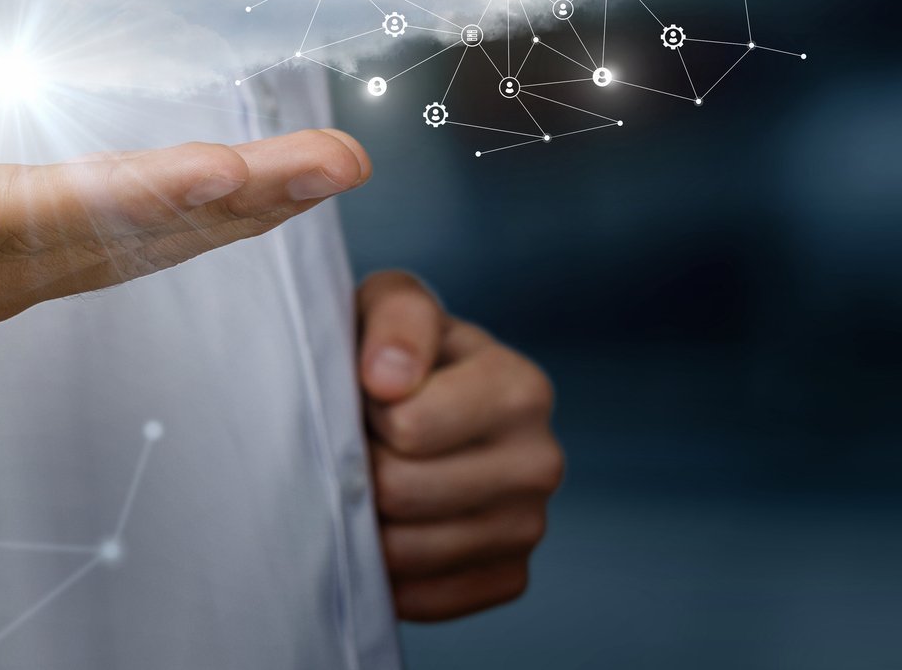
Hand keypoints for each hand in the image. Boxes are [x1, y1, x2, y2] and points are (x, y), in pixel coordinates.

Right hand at [0, 27, 372, 380]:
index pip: (11, 217)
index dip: (122, 195)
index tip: (227, 168)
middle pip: (96, 247)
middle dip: (218, 209)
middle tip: (332, 166)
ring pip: (111, 257)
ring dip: (219, 218)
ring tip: (323, 171)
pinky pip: (97, 252)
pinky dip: (174, 219)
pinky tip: (242, 191)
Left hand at [357, 271, 562, 620]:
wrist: (407, 402)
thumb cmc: (392, 348)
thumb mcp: (389, 303)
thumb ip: (395, 319)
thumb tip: (389, 380)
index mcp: (521, 388)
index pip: (409, 426)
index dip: (365, 411)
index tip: (367, 393)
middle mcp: (542, 462)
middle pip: (403, 493)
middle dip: (359, 467)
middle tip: (360, 442)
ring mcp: (530, 526)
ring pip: (406, 552)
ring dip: (365, 520)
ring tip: (369, 480)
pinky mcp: (509, 576)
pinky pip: (425, 598)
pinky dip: (388, 573)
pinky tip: (386, 527)